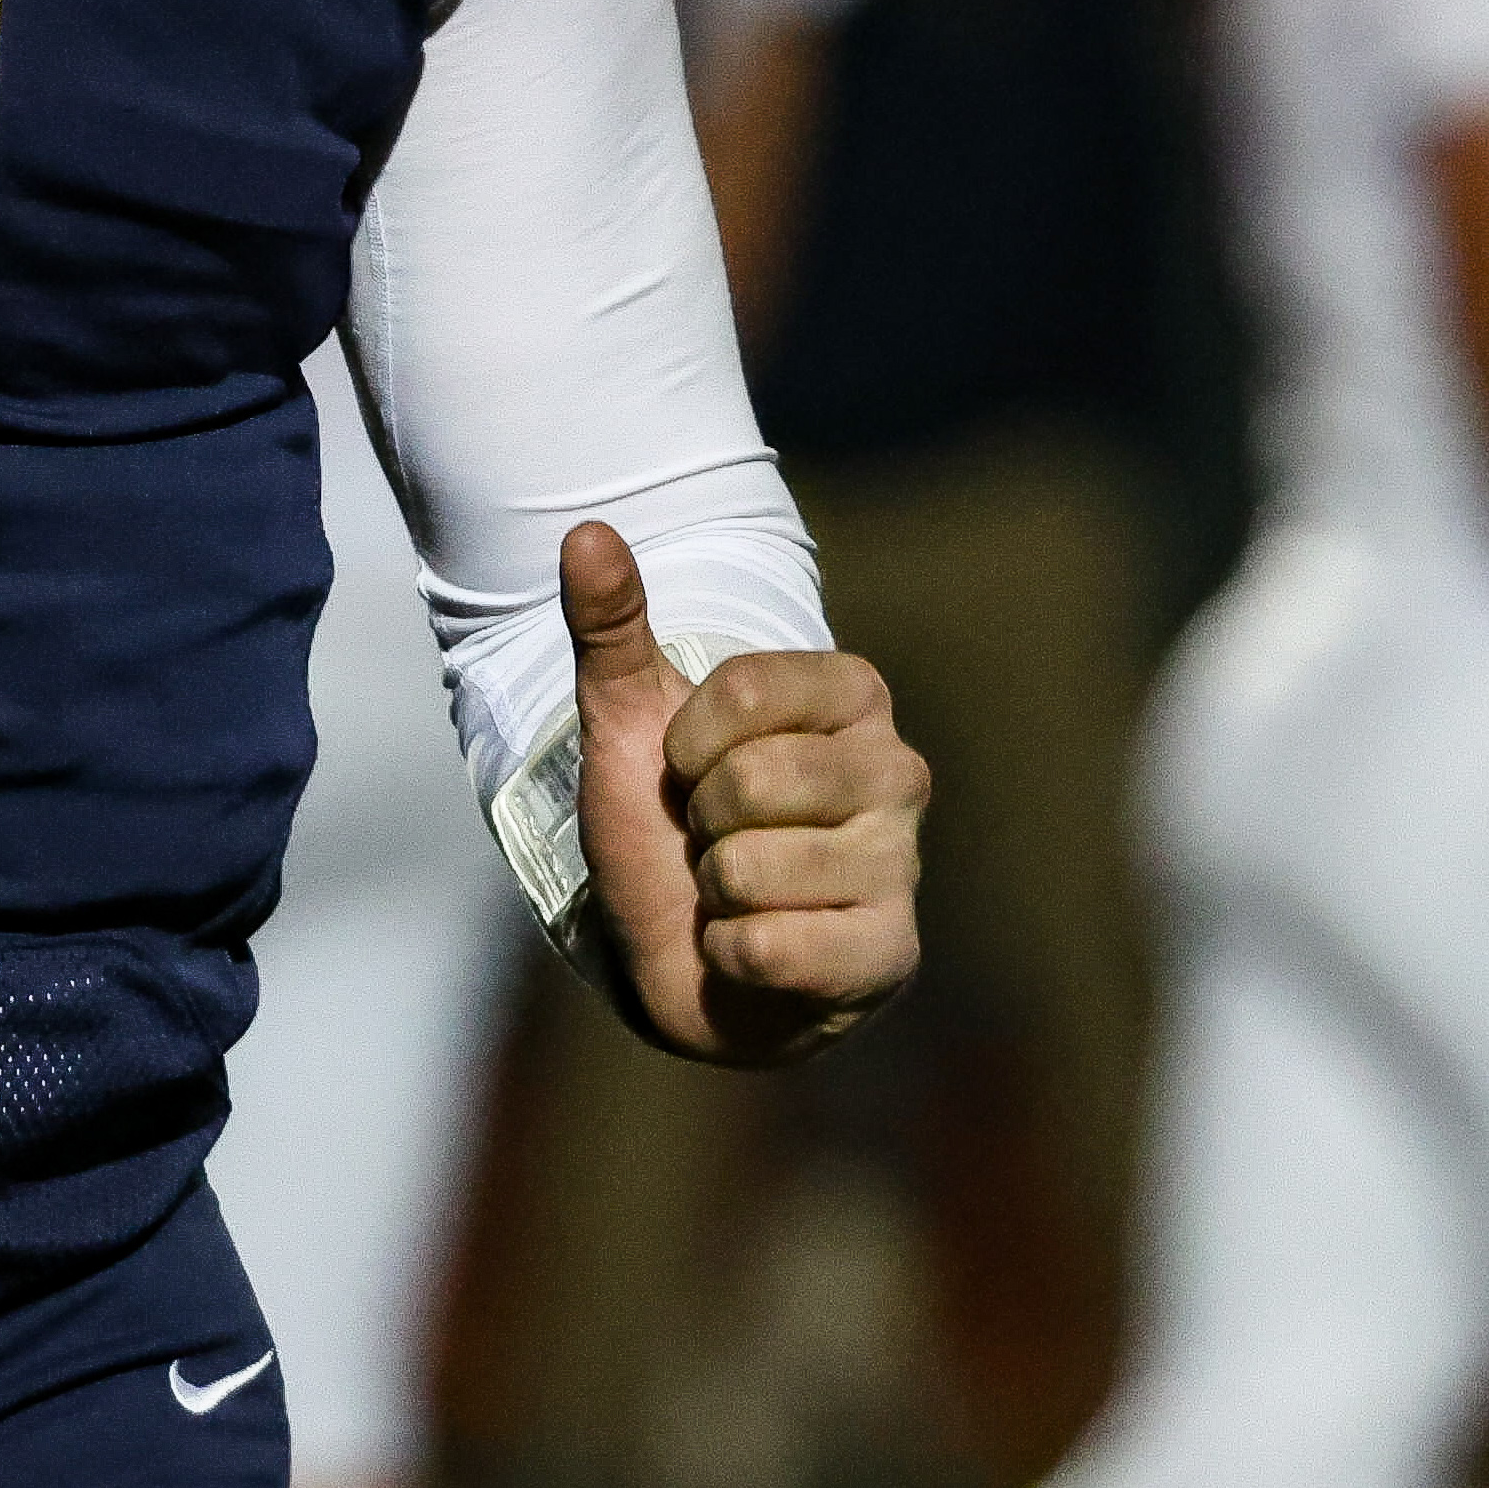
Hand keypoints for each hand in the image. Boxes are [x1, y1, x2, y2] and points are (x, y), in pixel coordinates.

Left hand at [563, 520, 925, 1064]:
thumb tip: (587, 532)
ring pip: (754, 867)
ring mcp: (902, 866)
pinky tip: (753, 950)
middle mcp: (898, 771)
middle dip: (701, 821)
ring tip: (734, 895)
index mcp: (853, 696)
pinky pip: (773, 946)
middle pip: (753, 779)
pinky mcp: (890, 955)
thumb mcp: (630, 721)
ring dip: (713, 892)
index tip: (689, 768)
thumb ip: (611, 626)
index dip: (686, 742)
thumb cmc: (671, 826)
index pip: (746, 690)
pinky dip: (731, 953)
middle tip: (715, 839)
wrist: (684, 955)